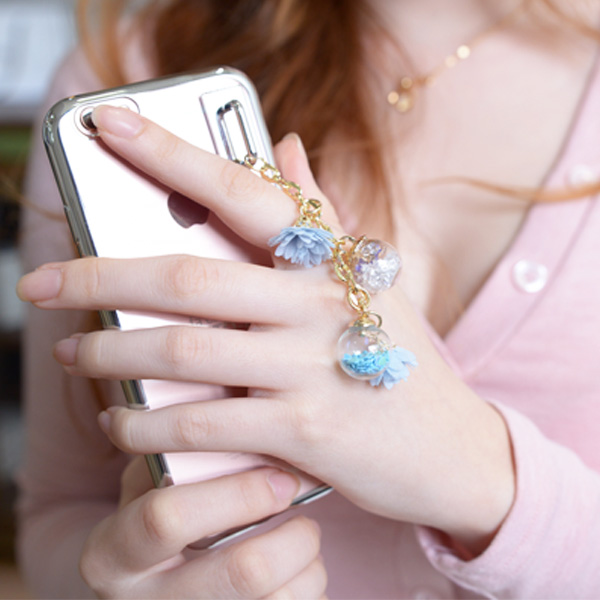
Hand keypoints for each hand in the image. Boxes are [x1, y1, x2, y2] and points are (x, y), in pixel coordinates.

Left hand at [18, 105, 513, 553]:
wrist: (453, 448)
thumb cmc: (400, 360)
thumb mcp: (371, 281)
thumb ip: (321, 215)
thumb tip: (287, 145)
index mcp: (331, 261)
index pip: (243, 192)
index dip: (171, 153)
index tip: (107, 124)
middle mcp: (319, 305)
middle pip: (189, 276)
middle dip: (99, 276)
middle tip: (38, 283)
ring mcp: (312, 369)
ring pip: (184, 350)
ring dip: (112, 352)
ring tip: (70, 354)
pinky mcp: (304, 432)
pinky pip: (203, 421)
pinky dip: (149, 422)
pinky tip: (121, 422)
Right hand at [80, 459, 324, 598]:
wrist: (157, 585)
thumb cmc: (165, 511)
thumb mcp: (153, 482)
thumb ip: (174, 444)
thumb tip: (222, 374)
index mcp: (114, 552)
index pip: (168, 519)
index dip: (234, 492)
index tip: (278, 470)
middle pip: (243, 571)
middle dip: (287, 531)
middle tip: (295, 490)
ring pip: (278, 597)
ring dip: (304, 551)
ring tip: (301, 525)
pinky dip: (310, 578)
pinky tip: (298, 557)